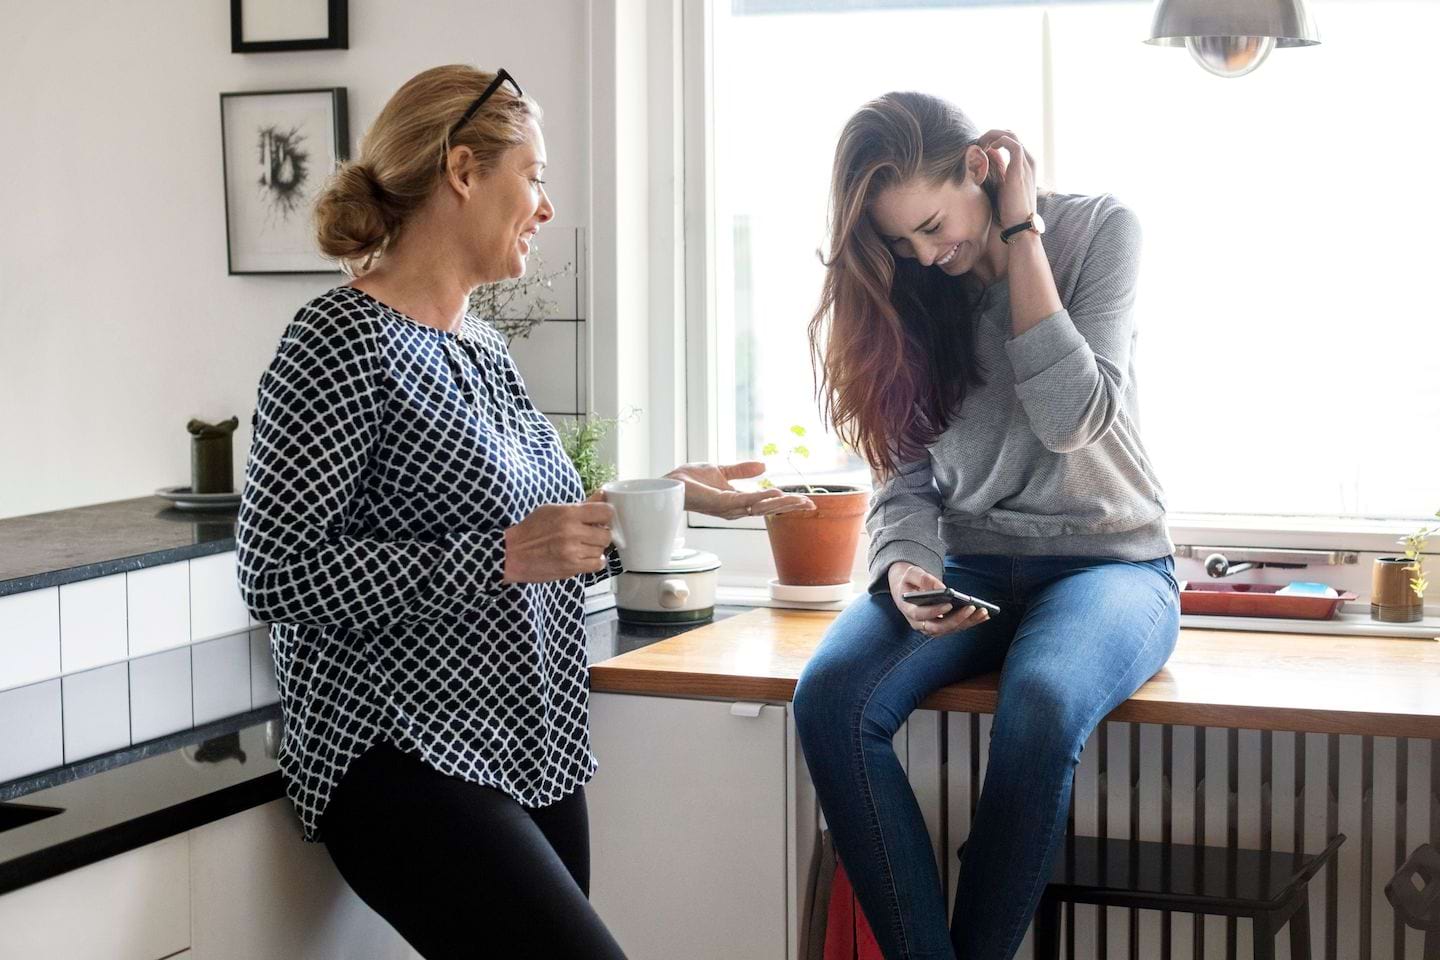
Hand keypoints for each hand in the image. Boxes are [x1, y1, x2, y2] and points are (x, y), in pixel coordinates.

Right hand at [503, 501, 615, 582]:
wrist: (511, 554)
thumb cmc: (530, 530)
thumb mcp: (553, 510)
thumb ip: (580, 506)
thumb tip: (602, 495)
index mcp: (568, 513)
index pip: (605, 512)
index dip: (606, 515)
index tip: (602, 519)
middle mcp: (572, 532)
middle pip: (606, 534)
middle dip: (600, 535)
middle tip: (590, 535)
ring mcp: (572, 551)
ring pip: (601, 550)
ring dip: (595, 549)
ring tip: (581, 547)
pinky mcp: (571, 567)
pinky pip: (597, 564)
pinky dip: (593, 562)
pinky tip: (583, 557)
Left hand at [663, 461, 815, 519]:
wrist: (670, 482)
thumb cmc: (690, 480)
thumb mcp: (722, 471)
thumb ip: (742, 470)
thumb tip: (764, 466)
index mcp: (737, 502)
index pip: (767, 503)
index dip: (786, 502)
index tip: (805, 500)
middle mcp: (735, 509)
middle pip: (768, 509)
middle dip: (789, 507)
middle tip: (810, 504)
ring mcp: (729, 508)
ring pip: (761, 507)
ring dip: (781, 504)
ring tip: (800, 500)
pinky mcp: (721, 503)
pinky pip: (746, 501)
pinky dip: (761, 498)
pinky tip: (776, 494)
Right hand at [887, 562, 989, 637]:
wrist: (907, 588)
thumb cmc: (909, 580)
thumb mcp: (911, 574)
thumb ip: (923, 579)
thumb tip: (942, 588)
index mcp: (909, 610)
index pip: (921, 615)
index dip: (935, 611)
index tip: (948, 604)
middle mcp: (919, 623)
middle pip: (938, 627)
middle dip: (956, 619)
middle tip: (972, 608)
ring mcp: (931, 627)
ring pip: (950, 629)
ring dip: (967, 622)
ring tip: (983, 611)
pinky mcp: (942, 626)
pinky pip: (957, 627)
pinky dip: (970, 622)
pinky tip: (983, 614)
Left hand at [977, 129, 1037, 229]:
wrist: (1018, 225)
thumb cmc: (1009, 209)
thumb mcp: (1001, 184)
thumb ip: (998, 169)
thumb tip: (987, 156)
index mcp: (1025, 165)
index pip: (1010, 141)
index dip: (994, 139)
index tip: (979, 146)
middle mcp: (1028, 161)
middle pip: (1010, 134)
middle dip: (992, 134)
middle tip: (977, 142)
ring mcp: (1026, 164)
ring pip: (1011, 135)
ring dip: (993, 135)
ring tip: (980, 143)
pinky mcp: (1020, 168)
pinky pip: (1012, 144)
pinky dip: (998, 140)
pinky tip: (987, 148)